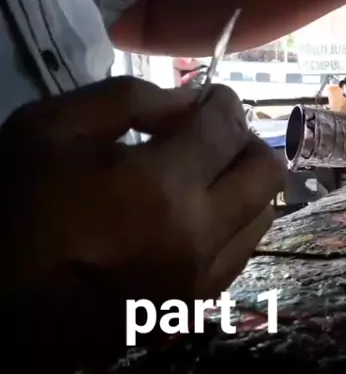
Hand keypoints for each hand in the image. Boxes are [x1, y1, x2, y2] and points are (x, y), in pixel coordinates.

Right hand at [0, 77, 284, 367]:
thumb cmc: (15, 207)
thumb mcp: (50, 129)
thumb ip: (129, 100)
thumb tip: (191, 101)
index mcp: (161, 187)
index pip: (226, 128)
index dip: (222, 102)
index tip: (210, 96)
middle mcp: (199, 235)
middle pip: (266, 171)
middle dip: (245, 140)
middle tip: (213, 133)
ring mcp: (202, 276)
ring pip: (262, 213)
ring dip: (243, 183)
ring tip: (204, 173)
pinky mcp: (195, 303)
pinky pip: (240, 252)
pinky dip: (231, 222)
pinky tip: (195, 214)